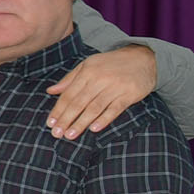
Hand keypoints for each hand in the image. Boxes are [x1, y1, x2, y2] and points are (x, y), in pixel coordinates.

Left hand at [45, 44, 159, 136]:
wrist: (143, 58)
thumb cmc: (111, 64)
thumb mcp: (88, 65)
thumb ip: (69, 79)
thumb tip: (50, 91)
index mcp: (87, 72)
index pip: (69, 94)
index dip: (58, 110)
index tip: (50, 123)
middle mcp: (99, 79)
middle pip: (79, 103)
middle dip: (66, 119)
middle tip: (57, 133)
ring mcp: (115, 87)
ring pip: (94, 108)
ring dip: (81, 123)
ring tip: (70, 134)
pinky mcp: (129, 94)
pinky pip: (115, 109)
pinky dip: (104, 119)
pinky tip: (94, 129)